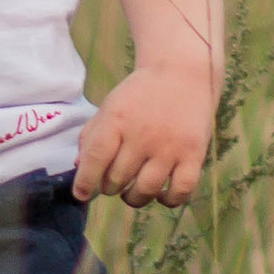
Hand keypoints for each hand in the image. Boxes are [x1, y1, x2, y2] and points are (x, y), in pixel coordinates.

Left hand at [73, 67, 211, 207]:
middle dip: (109, 187)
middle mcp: (143, 134)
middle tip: (111, 183)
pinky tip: (160, 194)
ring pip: (145, 190)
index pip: (95, 158)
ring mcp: (169, 146)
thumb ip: (91, 136)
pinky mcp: (194, 154)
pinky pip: (180, 190)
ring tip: (130, 192)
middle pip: (117, 178)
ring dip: (133, 198)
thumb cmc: (139, 95)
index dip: (84, 181)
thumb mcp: (110, 106)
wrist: (181, 74)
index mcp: (117, 119)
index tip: (80, 194)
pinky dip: (168, 200)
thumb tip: (79, 169)